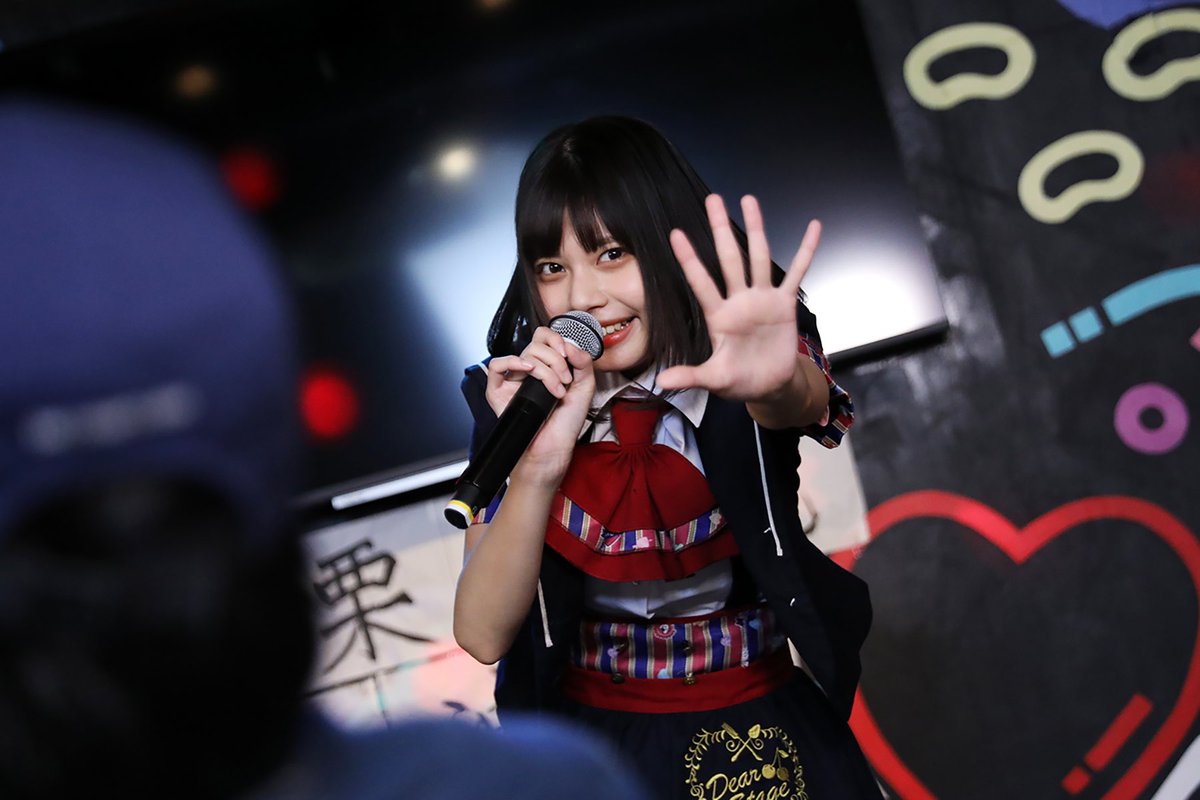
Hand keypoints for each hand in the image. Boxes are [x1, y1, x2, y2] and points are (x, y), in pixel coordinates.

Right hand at [484, 326, 594, 486]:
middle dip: (556, 361)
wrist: (554, 446)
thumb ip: (583, 361)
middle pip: (536, 345)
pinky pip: (496, 366)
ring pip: (524, 355)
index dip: (557, 339)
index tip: (568, 355)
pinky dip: (511, 362)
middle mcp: (530, 371)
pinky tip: (527, 371)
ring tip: (555, 390)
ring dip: (545, 370)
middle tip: (565, 381)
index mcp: (548, 366)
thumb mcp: (585, 387)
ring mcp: (514, 380)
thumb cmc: (566, 422)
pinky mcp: (499, 392)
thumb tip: (569, 344)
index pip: (545, 337)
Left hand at [659, 194, 819, 402]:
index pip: (701, 282)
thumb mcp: (714, 379)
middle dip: (720, 229)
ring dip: (756, 229)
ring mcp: (763, 299)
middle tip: (712, 199)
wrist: (769, 386)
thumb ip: (690, 376)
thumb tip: (662, 382)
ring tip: (749, 200)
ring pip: (759, 257)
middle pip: (729, 258)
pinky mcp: (785, 304)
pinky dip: (806, 250)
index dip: (690, 259)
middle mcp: (739, 300)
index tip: (676, 234)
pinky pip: (797, 272)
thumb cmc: (739, 380)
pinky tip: (813, 227)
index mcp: (719, 316)